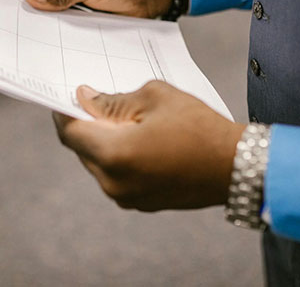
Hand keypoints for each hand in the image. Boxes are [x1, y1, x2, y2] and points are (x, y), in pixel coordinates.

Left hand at [54, 81, 244, 210]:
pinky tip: (134, 138)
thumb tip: (86, 99)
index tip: (63, 96)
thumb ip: (112, 99)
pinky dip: (117, 157)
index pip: (70, 132)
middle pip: (81, 149)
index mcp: (113, 154)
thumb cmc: (198, 127)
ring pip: (98, 163)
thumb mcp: (154, 98)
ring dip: (101, 141)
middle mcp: (112, 182)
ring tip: (119, 118)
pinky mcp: (141, 202)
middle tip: (93, 101)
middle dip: (84, 125)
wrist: (236, 167)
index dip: (63, 112)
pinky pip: (116, 176)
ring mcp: (126, 196)